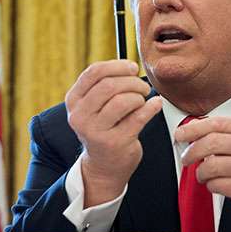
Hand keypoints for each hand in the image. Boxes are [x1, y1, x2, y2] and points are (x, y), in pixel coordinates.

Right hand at [65, 60, 162, 206]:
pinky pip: (139, 117)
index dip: (117, 66)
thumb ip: (104, 84)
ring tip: (143, 99)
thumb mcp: (94, 106)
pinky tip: (156, 105)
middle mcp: (80, 116)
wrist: (104, 165)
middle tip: (143, 87)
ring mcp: (96, 131)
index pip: (94, 72)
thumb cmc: (104, 128)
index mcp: (74, 101)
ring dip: (140, 96)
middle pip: (110, 85)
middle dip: (132, 82)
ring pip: (123, 100)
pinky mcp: (115, 143)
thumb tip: (130, 66)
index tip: (132, 68)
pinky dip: (152, 107)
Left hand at [175, 117, 230, 231]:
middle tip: (186, 159)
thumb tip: (193, 127)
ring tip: (203, 176)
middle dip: (192, 151)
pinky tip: (216, 185)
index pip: (217, 123)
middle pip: (211, 142)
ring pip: (211, 165)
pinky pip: (216, 184)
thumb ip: (225, 134)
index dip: (193, 128)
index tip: (180, 134)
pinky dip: (210, 185)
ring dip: (200, 172)